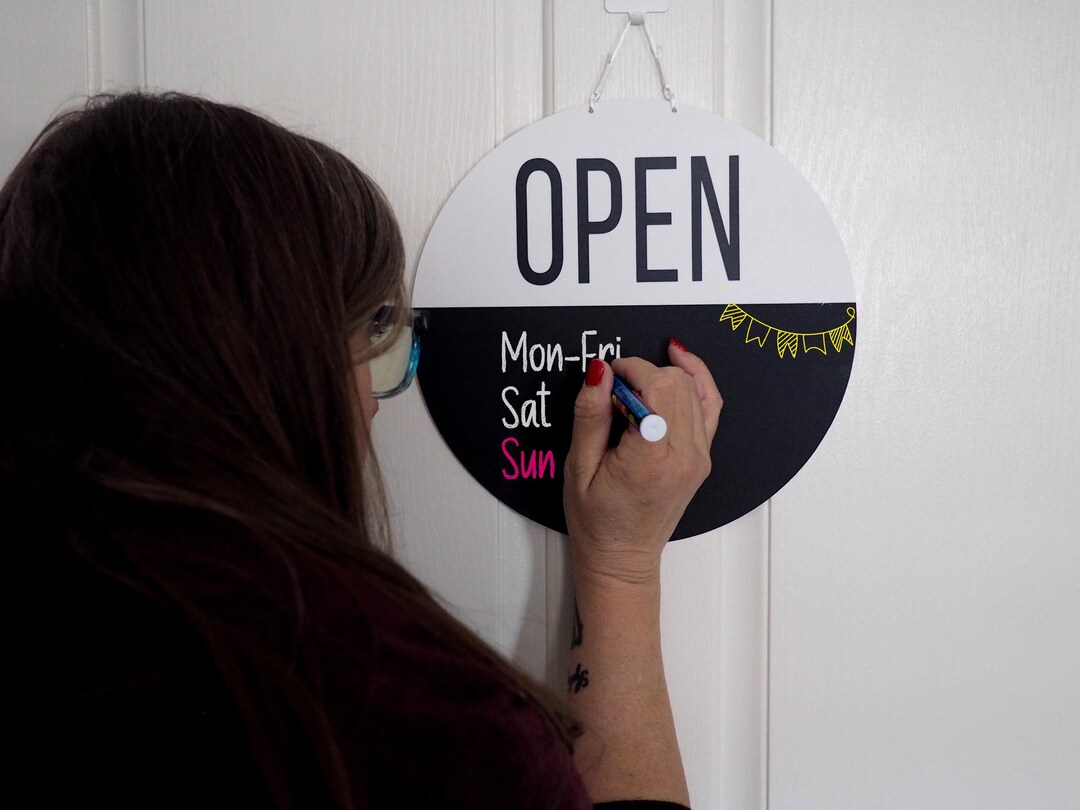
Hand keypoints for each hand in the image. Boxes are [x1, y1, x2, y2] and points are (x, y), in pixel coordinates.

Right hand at [563, 341, 721, 585]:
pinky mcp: (703, 456)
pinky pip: (709, 404)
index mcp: (653, 458)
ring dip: (662, 377)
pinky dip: (697, 379)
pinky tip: (680, 362)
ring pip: (693, 388)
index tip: (606, 378)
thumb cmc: (597, 522)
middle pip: (676, 383)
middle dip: (643, 373)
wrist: (622, 557)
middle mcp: (685, 455)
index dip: (629, 371)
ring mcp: (700, 456)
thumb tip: (598, 372)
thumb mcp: (579, 468)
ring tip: (633, 390)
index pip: (656, 387)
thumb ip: (590, 416)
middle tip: (613, 390)